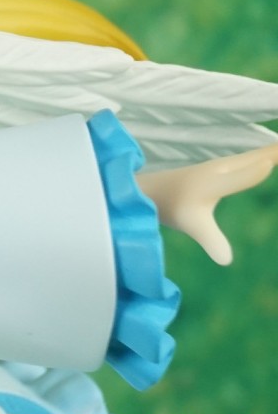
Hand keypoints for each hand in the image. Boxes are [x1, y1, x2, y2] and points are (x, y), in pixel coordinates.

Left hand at [136, 143, 277, 264]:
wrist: (149, 191)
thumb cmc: (171, 206)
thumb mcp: (192, 224)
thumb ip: (211, 240)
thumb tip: (227, 261)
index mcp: (215, 181)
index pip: (244, 173)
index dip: (256, 171)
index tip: (270, 163)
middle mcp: (220, 169)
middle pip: (255, 157)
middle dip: (276, 152)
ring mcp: (220, 166)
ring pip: (252, 156)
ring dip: (272, 152)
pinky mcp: (220, 169)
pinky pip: (248, 160)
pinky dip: (263, 156)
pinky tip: (267, 160)